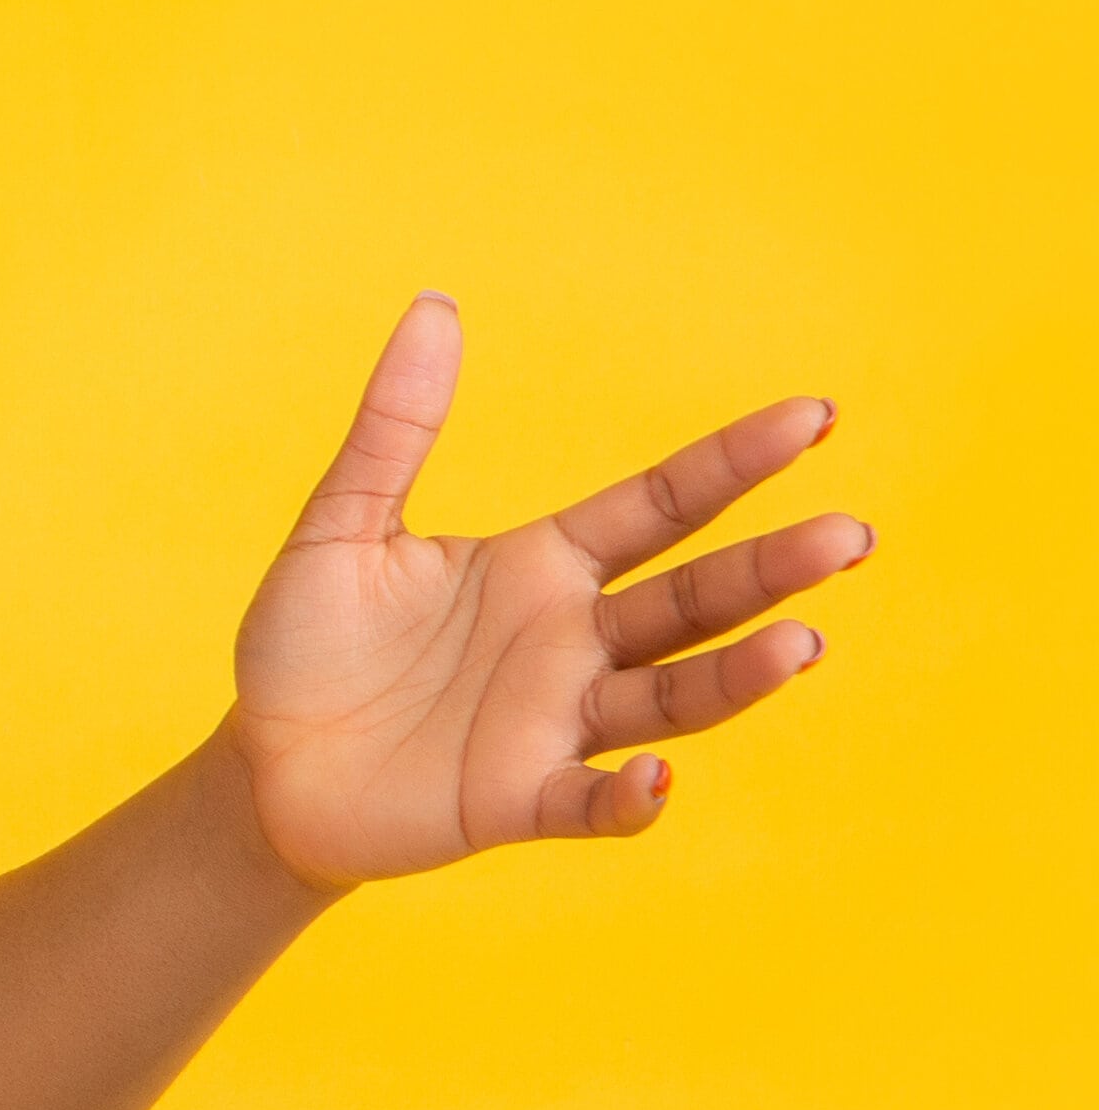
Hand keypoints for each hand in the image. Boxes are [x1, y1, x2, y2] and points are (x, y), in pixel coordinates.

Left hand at [227, 295, 871, 886]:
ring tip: (800, 646)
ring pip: (669, 697)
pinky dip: (628, 798)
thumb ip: (395, 426)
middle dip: (771, 571)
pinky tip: (657, 778)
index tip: (815, 416)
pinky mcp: (512, 800)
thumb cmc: (307, 643)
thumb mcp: (341, 524)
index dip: (734, 462)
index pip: (660, 504)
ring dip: (735, 677)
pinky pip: (588, 804)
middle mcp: (570, 641)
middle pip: (693, 600)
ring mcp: (552, 724)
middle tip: (851, 537)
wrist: (258, 763)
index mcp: (543, 565)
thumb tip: (434, 305)